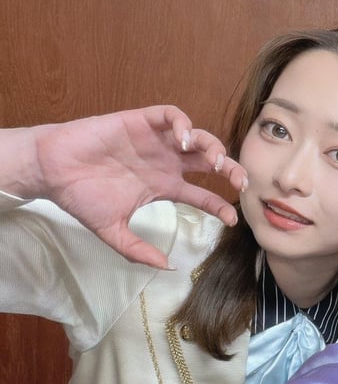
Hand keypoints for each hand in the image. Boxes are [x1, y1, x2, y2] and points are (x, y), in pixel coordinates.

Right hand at [27, 105, 245, 267]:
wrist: (52, 171)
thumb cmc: (80, 197)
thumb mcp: (114, 232)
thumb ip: (139, 251)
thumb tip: (168, 268)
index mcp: (164, 186)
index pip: (203, 195)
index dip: (220, 205)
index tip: (232, 219)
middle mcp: (166, 162)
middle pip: (210, 162)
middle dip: (230, 169)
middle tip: (239, 182)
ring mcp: (155, 142)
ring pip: (198, 137)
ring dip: (213, 145)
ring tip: (215, 160)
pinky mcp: (140, 122)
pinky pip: (171, 115)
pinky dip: (184, 124)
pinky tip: (185, 140)